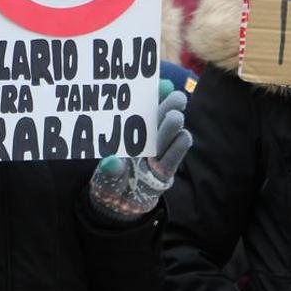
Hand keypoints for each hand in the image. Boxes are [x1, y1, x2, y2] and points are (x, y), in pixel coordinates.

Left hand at [89, 80, 192, 221]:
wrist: (118, 205)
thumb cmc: (111, 180)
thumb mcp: (106, 175)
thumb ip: (110, 169)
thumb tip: (111, 162)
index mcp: (131, 132)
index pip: (143, 109)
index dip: (152, 96)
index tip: (160, 85)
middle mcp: (146, 140)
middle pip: (161, 118)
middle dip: (168, 106)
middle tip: (175, 97)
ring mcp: (158, 154)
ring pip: (170, 135)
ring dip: (172, 125)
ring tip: (175, 117)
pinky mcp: (166, 171)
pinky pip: (175, 156)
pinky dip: (179, 146)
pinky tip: (184, 136)